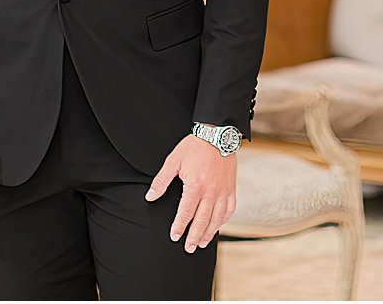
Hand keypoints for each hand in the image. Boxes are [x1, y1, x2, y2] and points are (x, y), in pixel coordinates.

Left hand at [145, 134, 236, 252]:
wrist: (217, 134)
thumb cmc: (194, 147)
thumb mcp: (174, 161)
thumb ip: (162, 181)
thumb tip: (150, 197)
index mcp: (195, 185)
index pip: (186, 213)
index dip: (179, 227)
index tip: (174, 236)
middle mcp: (211, 191)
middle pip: (202, 220)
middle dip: (194, 236)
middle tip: (189, 248)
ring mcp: (223, 190)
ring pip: (217, 218)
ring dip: (209, 233)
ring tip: (202, 243)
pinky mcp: (231, 187)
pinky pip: (229, 209)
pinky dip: (223, 220)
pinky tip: (217, 226)